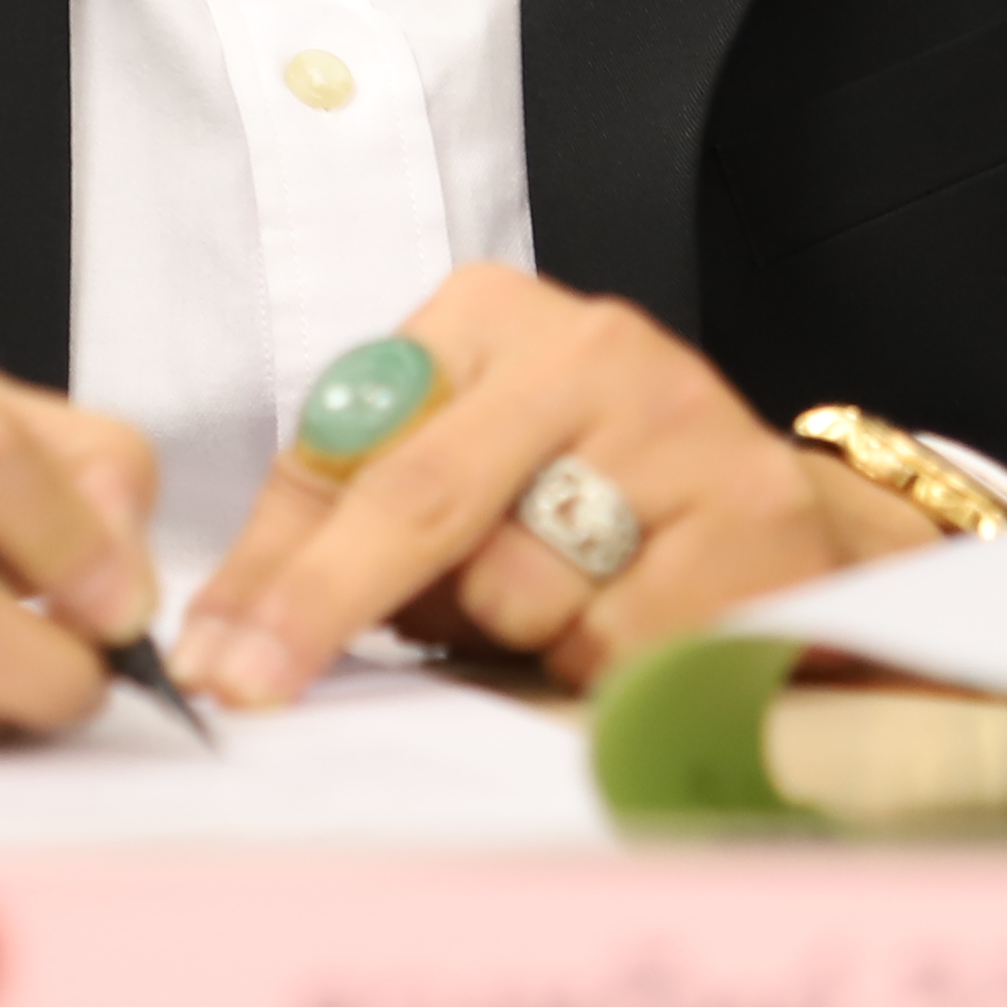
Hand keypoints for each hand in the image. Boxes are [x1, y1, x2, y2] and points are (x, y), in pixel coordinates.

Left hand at [175, 266, 945, 707]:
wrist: (788, 531)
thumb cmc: (591, 512)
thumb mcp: (458, 485)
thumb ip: (339, 531)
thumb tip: (221, 638)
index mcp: (492, 318)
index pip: (353, 445)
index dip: (277, 564)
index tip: (218, 658)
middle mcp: (590, 345)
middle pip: (423, 500)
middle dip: (328, 606)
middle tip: (257, 687)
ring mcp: (680, 423)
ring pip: (520, 586)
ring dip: (509, 638)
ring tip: (560, 610)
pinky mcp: (754, 516)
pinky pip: (614, 641)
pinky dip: (597, 667)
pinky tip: (633, 628)